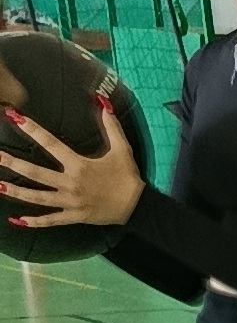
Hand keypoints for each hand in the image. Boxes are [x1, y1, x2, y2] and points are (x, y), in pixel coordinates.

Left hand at [0, 90, 144, 232]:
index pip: (50, 143)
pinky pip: (51, 220)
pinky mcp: (74, 216)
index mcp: (79, 165)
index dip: (31, 129)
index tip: (13, 117)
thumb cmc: (128, 177)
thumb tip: (102, 100)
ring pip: (37, 197)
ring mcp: (70, 202)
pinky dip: (34, 222)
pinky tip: (17, 220)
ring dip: (16, 192)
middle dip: (12, 164)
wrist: (137, 207)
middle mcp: (70, 183)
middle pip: (35, 173)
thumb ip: (110, 124)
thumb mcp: (122, 149)